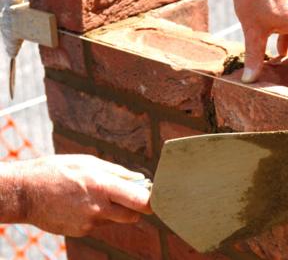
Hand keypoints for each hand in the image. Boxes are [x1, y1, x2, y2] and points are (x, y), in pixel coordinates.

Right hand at [18, 155, 151, 236]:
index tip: (156, 198)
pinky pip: (99, 225)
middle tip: (127, 195)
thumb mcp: (88, 162)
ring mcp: (89, 223)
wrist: (24, 193)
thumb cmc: (57, 171)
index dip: (151, 201)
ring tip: (95, 195)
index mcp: (103, 186)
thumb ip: (117, 172)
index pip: (140, 201)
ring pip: (115, 220)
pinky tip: (81, 204)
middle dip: (134, 207)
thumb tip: (139, 179)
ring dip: (114, 211)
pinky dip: (97, 216)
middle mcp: (99, 208)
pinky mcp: (81, 232)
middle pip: (133, 216)